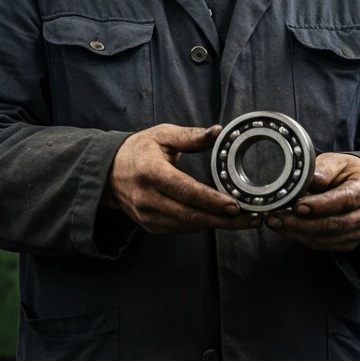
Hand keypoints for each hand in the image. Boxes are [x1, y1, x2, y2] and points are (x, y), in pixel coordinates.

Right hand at [106, 124, 261, 235]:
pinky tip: (220, 220)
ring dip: (217, 225)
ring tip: (243, 220)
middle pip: (191, 215)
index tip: (236, 205)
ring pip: (189, 226)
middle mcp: (148, 198)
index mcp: (151, 173)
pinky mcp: (150, 226)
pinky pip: (181, 229)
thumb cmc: (138, 150)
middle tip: (251, 219)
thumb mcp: (162, 135)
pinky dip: (202, 225)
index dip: (212, 200)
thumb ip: (191, 136)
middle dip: (224, 220)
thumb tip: (218, 131)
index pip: (186, 191)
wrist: (108, 173)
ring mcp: (147, 215)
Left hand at [265, 153, 359, 252]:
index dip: (320, 205)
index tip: (297, 206)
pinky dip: (302, 239)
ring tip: (275, 223)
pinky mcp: (350, 242)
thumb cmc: (344, 172)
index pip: (345, 200)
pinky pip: (324, 245)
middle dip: (301, 223)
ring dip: (297, 233)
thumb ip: (322, 171)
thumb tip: (303, 182)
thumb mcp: (335, 162)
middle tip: (276, 218)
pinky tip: (286, 229)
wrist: (358, 185)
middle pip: (334, 224)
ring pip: (326, 239)